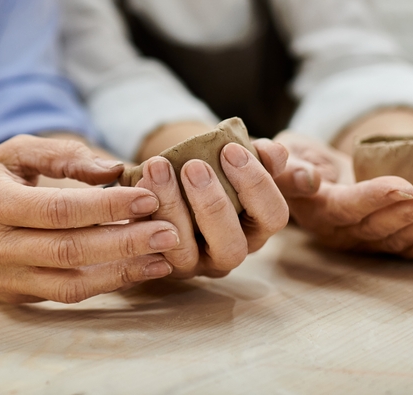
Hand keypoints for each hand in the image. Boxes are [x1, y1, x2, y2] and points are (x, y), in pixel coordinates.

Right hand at [0, 135, 179, 302]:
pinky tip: (137, 270)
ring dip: (121, 271)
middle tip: (167, 231)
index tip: (147, 196)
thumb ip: (63, 155)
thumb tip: (114, 169)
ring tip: (162, 257)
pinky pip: (65, 294)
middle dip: (124, 242)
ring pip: (70, 283)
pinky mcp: (15, 295)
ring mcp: (4, 277)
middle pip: (69, 251)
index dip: (106, 205)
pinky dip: (105, 284)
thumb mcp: (17, 150)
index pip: (58, 209)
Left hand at [133, 139, 289, 278]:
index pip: (272, 217)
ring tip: (157, 167)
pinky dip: (142, 217)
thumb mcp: (242, 162)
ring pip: (184, 251)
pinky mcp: (158, 261)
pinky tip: (137, 184)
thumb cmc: (218, 172)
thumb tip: (274, 152)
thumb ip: (262, 156)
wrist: (175, 180)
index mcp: (256, 228)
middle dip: (212, 205)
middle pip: (231, 247)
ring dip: (171, 208)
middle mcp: (228, 253)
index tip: (230, 149)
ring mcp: (192, 263)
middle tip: (193, 165)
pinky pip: (149, 248)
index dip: (256, 184)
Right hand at [274, 131, 412, 259]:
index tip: (405, 185)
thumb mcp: (282, 155)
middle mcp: (339, 232)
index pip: (348, 206)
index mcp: (316, 211)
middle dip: (412, 213)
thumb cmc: (292, 159)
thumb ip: (289, 166)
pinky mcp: (376, 240)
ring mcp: (359, 240)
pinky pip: (404, 247)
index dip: (376, 198)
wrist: (303, 174)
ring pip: (396, 238)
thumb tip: (308, 178)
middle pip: (378, 227)